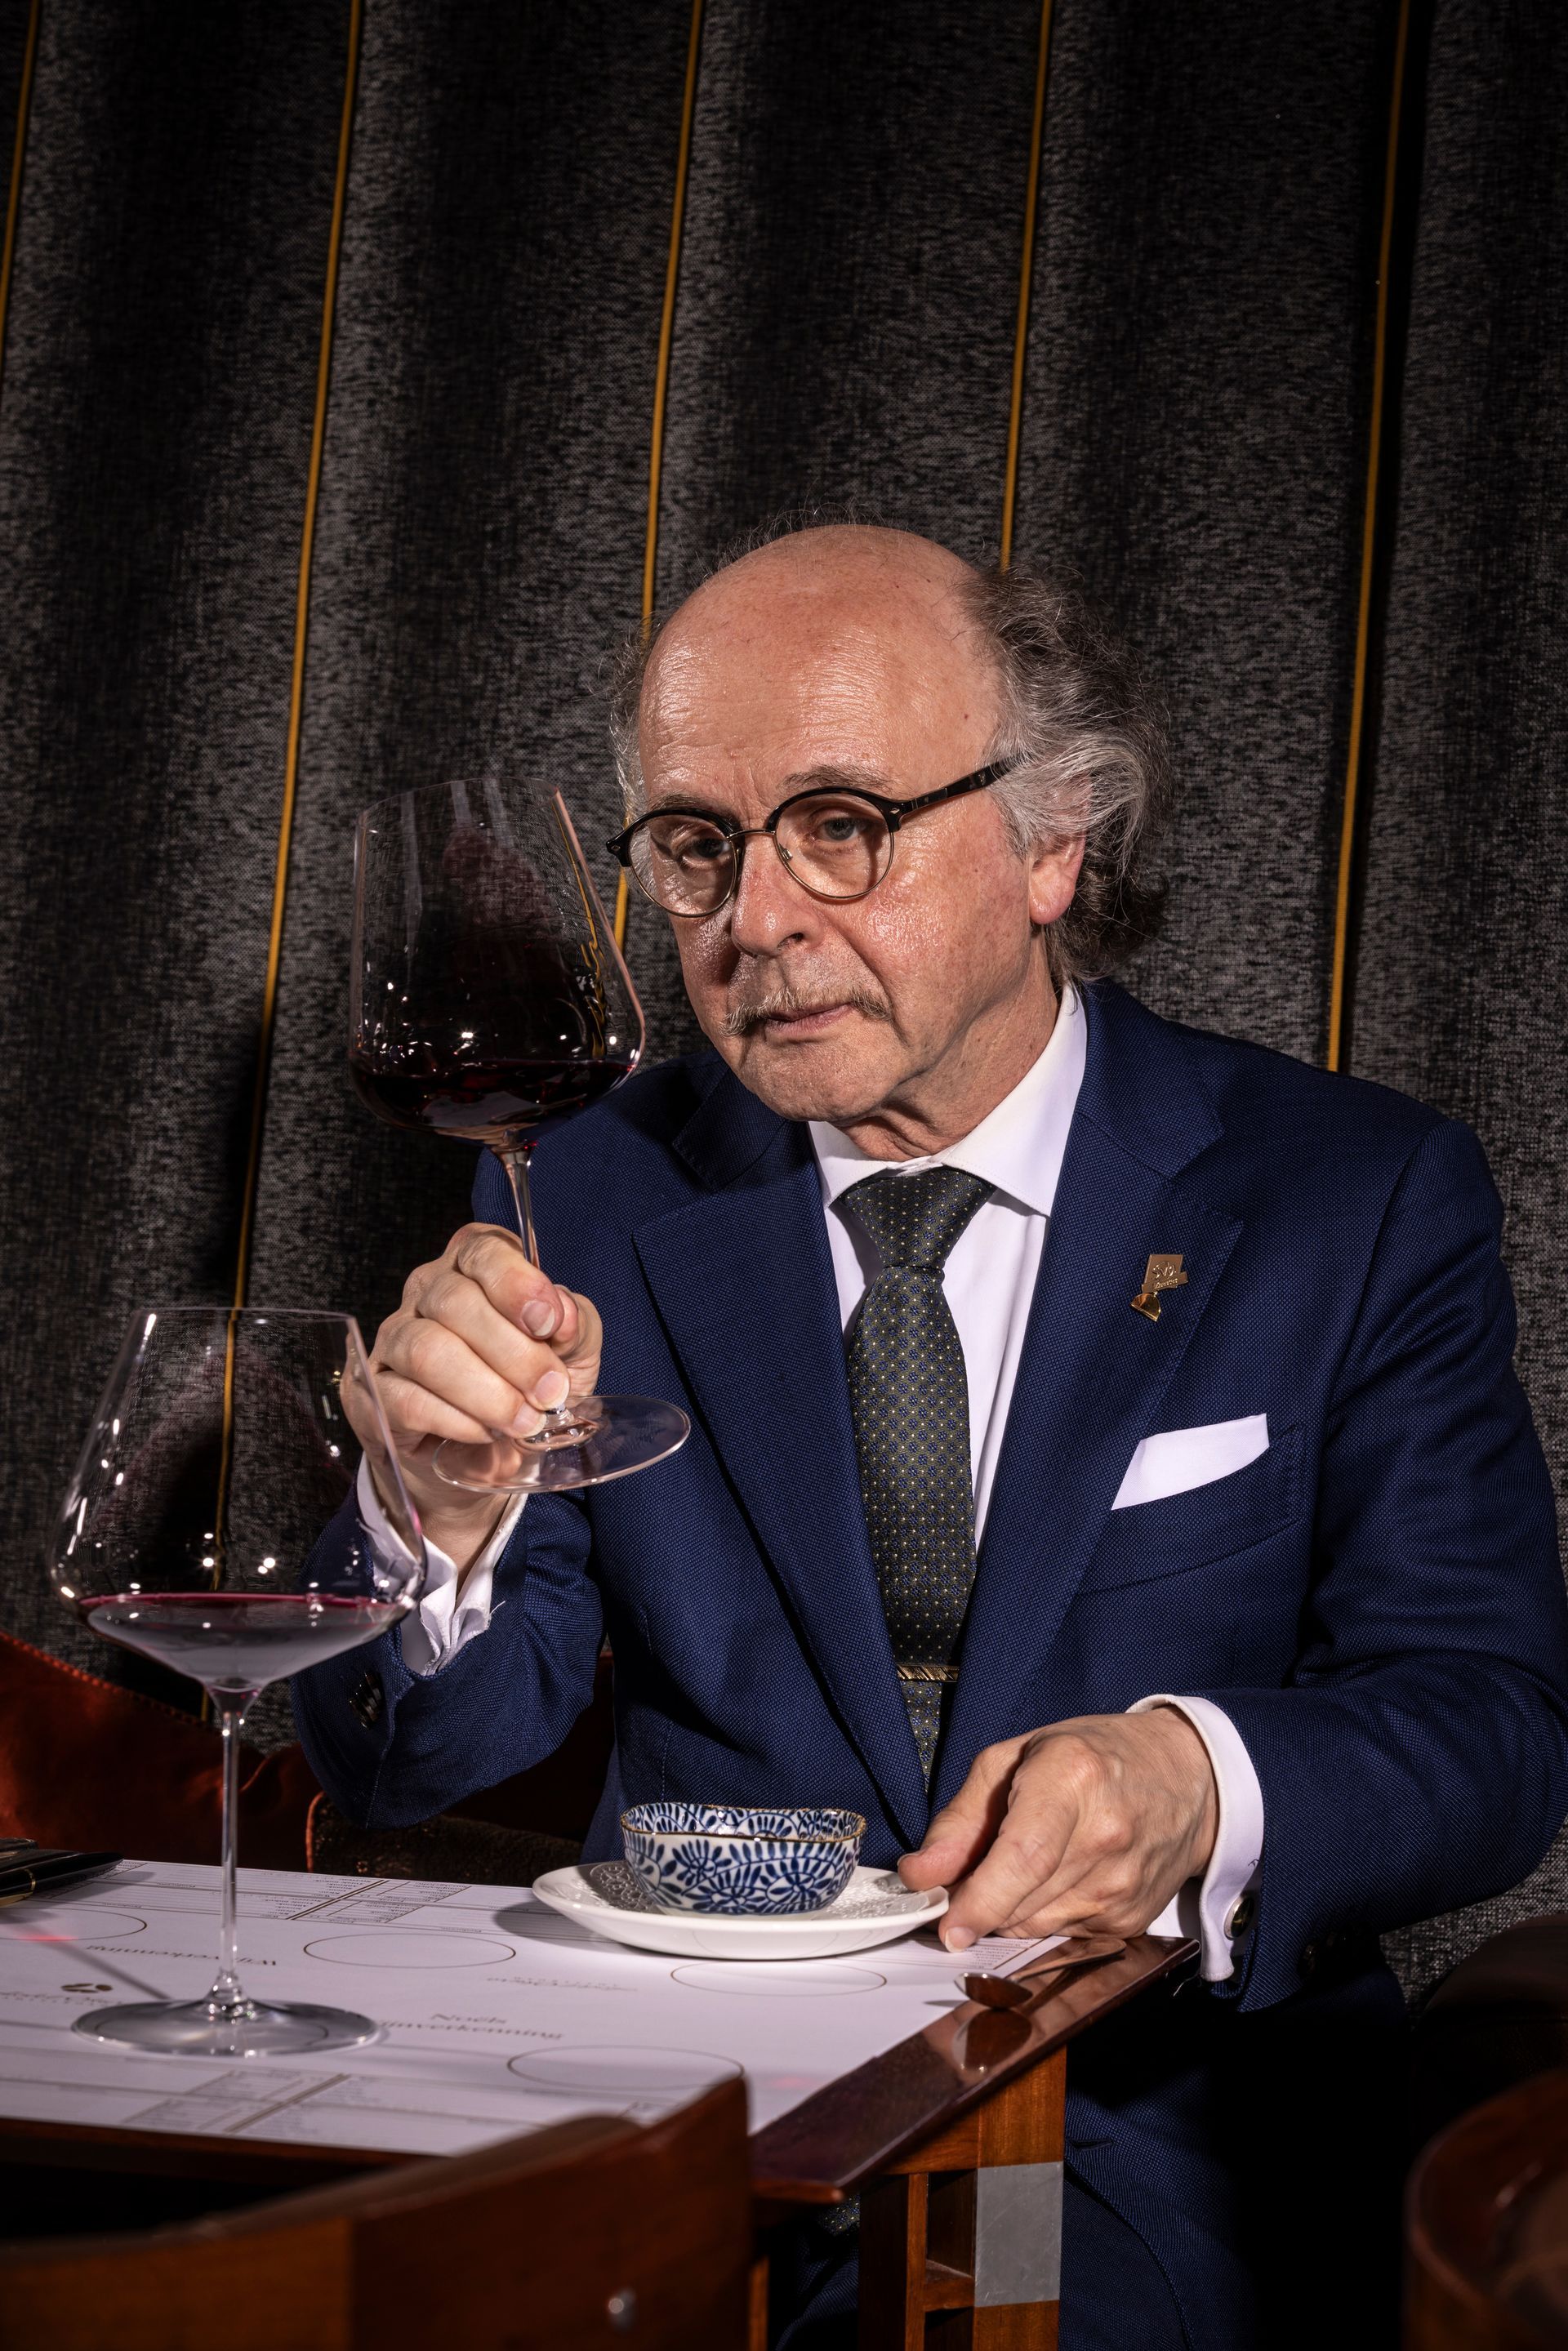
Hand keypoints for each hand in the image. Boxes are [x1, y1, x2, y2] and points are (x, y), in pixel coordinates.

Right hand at [345, 1223, 602, 1565]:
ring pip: (428, 1351)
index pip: (483, 1250)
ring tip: (524, 1421)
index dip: (517, 1284)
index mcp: (474, 1268)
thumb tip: (563, 1315)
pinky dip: (456, 1420)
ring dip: (486, 1393)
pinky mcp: (373, 1391)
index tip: (549, 1325)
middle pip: (456, 1302)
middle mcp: (427, 1292)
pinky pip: (407, 1399)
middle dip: (514, 1354)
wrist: (485, 1456)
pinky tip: (485, 1432)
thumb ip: (576, 1326)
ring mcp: (393, 1339)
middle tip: (549, 1393)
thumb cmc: (526, 1388)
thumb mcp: (571, 1355)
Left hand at [899, 1710, 1218, 1951]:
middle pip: (1020, 1901)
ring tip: (1023, 1865)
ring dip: (1009, 1910)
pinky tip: (1058, 1879)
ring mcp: (1123, 1885)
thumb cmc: (1093, 1757)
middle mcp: (1105, 1836)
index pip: (1023, 1858)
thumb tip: (919, 1874)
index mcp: (1072, 1778)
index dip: (979, 1899)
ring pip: (1035, 1926)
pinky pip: (1062, 1935)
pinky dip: (1043, 1916)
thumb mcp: (1016, 1757)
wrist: (1188, 1779)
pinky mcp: (1131, 1921)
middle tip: (966, 1878)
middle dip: (978, 1902)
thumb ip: (961, 1818)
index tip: (946, 1927)